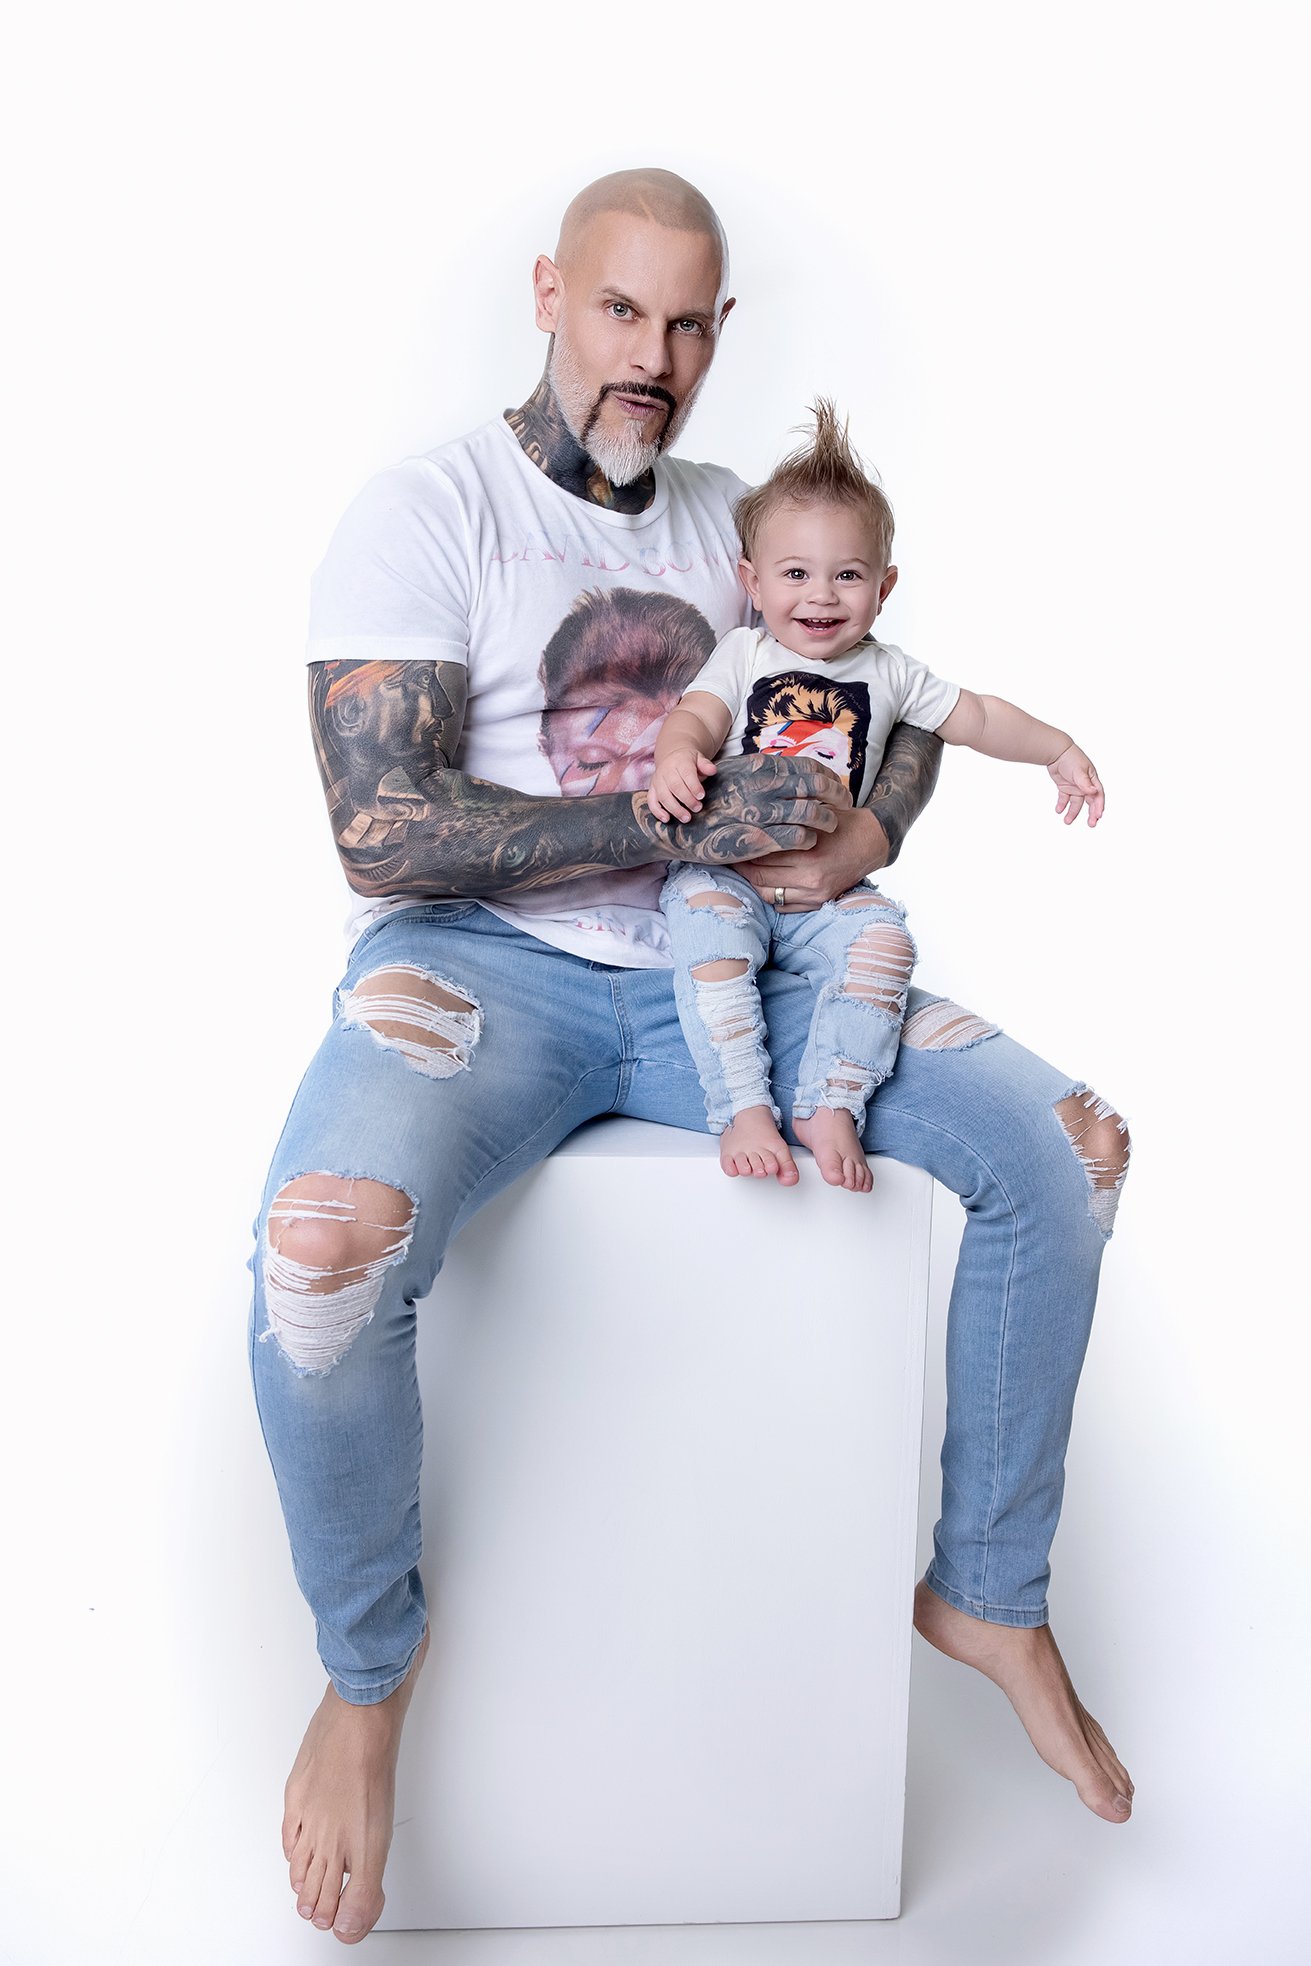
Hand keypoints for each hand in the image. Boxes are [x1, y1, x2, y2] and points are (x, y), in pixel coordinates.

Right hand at [636, 752, 849, 863]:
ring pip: (812, 813)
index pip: (809, 766)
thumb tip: (790, 770)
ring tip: (831, 825)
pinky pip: (797, 837)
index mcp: (761, 767)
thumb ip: (762, 772)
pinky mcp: (760, 839)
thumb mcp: (736, 775)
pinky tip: (810, 840)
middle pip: (817, 787)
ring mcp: (762, 813)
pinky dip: (810, 838)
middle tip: (845, 806)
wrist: (681, 827)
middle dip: (837, 796)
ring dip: (827, 820)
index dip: (829, 777)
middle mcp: (765, 786)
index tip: (837, 786)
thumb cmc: (710, 801)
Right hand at [647, 748, 715, 823]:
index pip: (686, 774)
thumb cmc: (688, 762)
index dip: (694, 786)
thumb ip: (705, 765)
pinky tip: (667, 819)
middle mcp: (666, 771)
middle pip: (675, 786)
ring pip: (663, 796)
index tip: (701, 796)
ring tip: (686, 818)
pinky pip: (651, 801)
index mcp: (680, 762)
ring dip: (675, 809)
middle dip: (687, 799)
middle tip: (697, 808)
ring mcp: (657, 781)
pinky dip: (657, 811)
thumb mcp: (699, 758)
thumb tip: (713, 770)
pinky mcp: (652, 789)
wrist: (671, 757)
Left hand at [730, 804, 888, 910]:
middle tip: (732, 856)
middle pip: (761, 877)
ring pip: (768, 895)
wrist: (872, 842)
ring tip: (744, 869)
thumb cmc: (842, 823)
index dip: (744, 850)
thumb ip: (789, 820)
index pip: (763, 856)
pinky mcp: (819, 902)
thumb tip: (753, 818)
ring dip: (753, 883)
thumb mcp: (816, 814)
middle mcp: (811, 879)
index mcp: (810, 854)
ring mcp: (815, 894)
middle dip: (742, 867)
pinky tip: (763, 882)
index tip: (733, 842)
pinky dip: (770, 896)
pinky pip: (783, 906)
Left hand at [1048, 742, 1104, 826]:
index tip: (1098, 816)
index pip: (1098, 795)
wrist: (1055, 752)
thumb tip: (1094, 792)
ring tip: (1067, 821)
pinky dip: (1062, 805)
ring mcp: (1074, 786)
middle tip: (1091, 824)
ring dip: (1073, 812)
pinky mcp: (1065, 786)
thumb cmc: (1070, 758)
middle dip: (1091, 813)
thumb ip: (1085, 783)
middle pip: (1090, 802)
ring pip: (1076, 803)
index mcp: (1092, 780)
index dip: (1099, 806)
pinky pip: (1064, 799)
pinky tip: (1058, 810)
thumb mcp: (1079, 771)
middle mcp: (1085, 784)